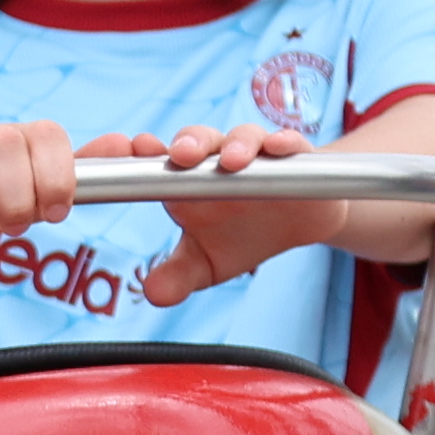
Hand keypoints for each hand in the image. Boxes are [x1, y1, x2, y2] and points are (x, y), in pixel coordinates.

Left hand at [142, 121, 324, 291]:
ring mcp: (256, 155)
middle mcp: (217, 160)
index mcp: (188, 181)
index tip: (131, 149)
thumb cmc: (244, 235)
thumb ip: (178, 276)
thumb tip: (152, 295)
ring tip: (231, 162)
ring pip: (242, 139)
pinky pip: (288, 143)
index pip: (159, 160)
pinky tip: (279, 148)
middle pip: (198, 141)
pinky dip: (284, 143)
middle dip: (187, 143)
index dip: (142, 153)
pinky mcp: (294, 155)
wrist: (302, 221)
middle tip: (179, 155)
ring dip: (235, 146)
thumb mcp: (207, 263)